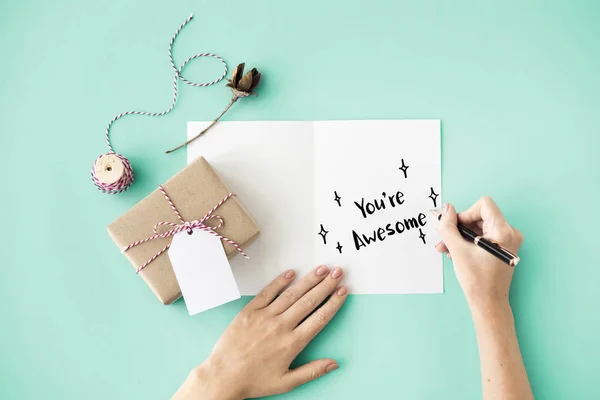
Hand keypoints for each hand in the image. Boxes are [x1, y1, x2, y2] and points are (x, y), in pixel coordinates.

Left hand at [173, 266, 347, 399]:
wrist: (223, 376)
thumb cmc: (254, 381)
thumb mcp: (286, 382)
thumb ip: (312, 371)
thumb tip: (334, 363)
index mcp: (292, 344)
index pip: (319, 318)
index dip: (333, 303)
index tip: (343, 291)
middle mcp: (281, 327)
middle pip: (309, 301)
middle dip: (326, 285)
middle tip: (338, 272)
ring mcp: (265, 317)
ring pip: (291, 294)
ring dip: (308, 280)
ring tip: (321, 269)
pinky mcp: (249, 311)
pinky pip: (267, 292)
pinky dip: (279, 281)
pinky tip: (291, 273)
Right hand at [434, 196, 522, 309]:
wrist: (488, 303)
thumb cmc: (477, 281)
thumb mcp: (458, 250)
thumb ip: (448, 226)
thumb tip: (446, 209)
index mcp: (503, 231)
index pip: (484, 205)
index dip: (466, 213)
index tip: (455, 227)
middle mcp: (510, 233)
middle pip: (480, 216)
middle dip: (460, 227)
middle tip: (444, 240)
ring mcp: (507, 241)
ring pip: (479, 227)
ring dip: (461, 236)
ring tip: (447, 249)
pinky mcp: (503, 248)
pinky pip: (483, 236)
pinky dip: (468, 242)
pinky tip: (456, 252)